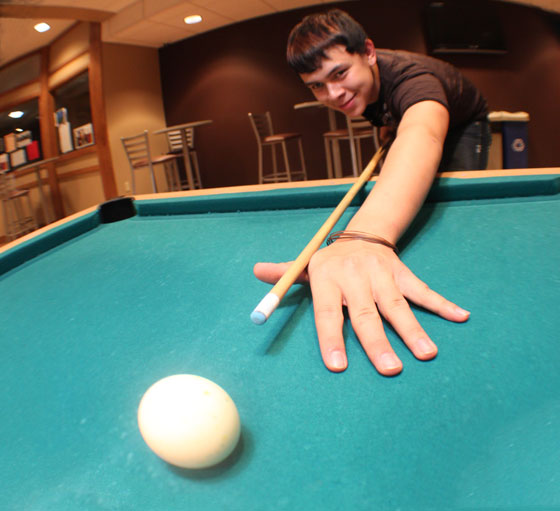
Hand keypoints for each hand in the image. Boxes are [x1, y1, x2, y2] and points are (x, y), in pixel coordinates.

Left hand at [254, 240, 469, 375]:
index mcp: (327, 279)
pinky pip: (422, 289)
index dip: (331, 338)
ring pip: (397, 304)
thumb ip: (284, 274)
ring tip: (426, 354)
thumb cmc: (330, 261)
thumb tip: (256, 271)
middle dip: (377, 341)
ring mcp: (382, 274)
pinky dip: (441, 303)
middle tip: (390, 369)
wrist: (362, 233)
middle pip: (365, 313)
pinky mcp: (402, 273)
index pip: (327, 313)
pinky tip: (461, 316)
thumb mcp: (306, 265)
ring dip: (412, 328)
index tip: (338, 366)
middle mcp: (355, 277)